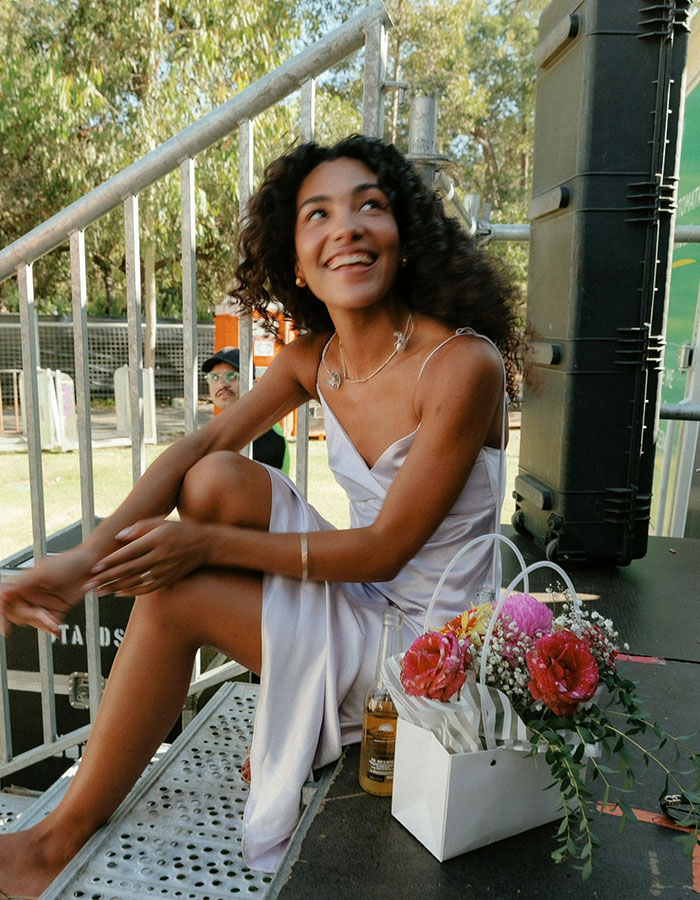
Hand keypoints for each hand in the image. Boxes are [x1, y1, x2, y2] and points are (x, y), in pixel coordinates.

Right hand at [0, 548, 93, 636]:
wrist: (92, 566)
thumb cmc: (69, 563)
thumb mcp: (45, 573)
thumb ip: (24, 584)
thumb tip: (3, 592)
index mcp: (23, 583)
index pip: (5, 602)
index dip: (2, 616)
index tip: (5, 630)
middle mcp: (31, 594)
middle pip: (20, 615)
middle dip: (31, 618)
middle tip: (44, 615)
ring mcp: (43, 602)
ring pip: (34, 621)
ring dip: (43, 624)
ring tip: (55, 624)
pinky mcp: (55, 608)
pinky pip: (49, 622)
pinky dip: (51, 627)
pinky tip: (57, 630)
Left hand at [83, 518, 208, 595]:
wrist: (206, 545)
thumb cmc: (181, 530)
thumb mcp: (162, 522)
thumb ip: (140, 527)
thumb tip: (119, 537)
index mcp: (157, 539)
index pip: (128, 552)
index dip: (110, 561)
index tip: (94, 567)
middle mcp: (160, 556)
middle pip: (128, 569)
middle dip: (106, 577)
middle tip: (89, 584)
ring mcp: (165, 569)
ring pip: (136, 581)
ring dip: (115, 587)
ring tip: (98, 592)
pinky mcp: (168, 578)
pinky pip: (148, 588)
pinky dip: (133, 592)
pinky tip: (119, 593)